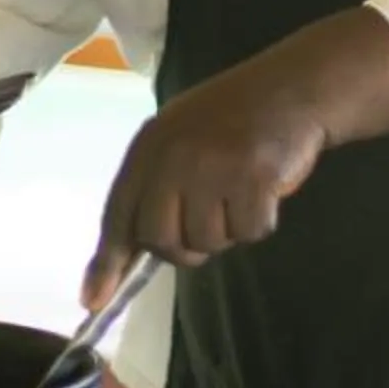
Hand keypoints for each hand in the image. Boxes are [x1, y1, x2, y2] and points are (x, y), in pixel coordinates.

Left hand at [80, 8, 388, 309]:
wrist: (294, 87)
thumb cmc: (234, 122)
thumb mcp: (180, 142)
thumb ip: (153, 192)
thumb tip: (129, 251)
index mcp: (148, 146)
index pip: (118, 214)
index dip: (107, 261)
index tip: (94, 300)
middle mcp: (173, 156)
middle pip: (162, 240)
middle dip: (185, 247)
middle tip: (210, 221)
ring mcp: (212, 167)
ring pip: (208, 242)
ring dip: (228, 229)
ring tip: (240, 189)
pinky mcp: (252, 178)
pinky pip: (249, 233)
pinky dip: (260, 221)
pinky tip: (265, 188)